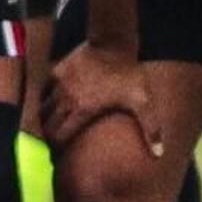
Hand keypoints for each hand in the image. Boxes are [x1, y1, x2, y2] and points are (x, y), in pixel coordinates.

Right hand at [46, 42, 164, 160]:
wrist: (113, 42)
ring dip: (45, 121)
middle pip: (46, 126)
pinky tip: (50, 107)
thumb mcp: (143, 102)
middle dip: (48, 139)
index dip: (56, 150)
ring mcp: (59, 84)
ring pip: (42, 109)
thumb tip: (159, 154)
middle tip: (52, 147)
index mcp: (83, 110)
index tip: (57, 158)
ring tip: (50, 129)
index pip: (59, 136)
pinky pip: (43, 92)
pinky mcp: (56, 71)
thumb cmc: (129, 74)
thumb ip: (150, 129)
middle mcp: (66, 99)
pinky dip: (44, 102)